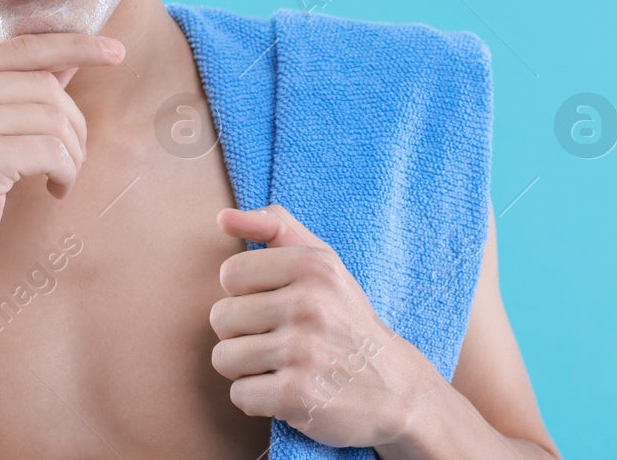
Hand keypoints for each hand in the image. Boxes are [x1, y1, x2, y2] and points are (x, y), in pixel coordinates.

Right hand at [0, 33, 123, 296]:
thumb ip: (12, 90)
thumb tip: (68, 60)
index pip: (24, 46)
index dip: (76, 45)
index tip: (116, 50)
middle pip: (46, 86)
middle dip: (74, 123)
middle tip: (73, 157)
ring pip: (55, 119)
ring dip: (73, 153)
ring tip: (62, 177)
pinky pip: (53, 152)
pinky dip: (66, 173)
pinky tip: (55, 190)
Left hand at [211, 205, 439, 447]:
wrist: (395, 388)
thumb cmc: (346, 320)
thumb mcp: (324, 262)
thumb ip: (276, 227)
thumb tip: (222, 216)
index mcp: (313, 264)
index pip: (230, 274)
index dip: (246, 295)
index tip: (277, 306)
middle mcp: (309, 303)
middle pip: (221, 317)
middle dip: (242, 334)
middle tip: (280, 341)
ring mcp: (303, 350)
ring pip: (224, 357)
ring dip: (246, 369)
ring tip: (283, 367)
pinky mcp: (297, 394)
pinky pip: (239, 395)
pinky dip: (257, 400)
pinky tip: (288, 393)